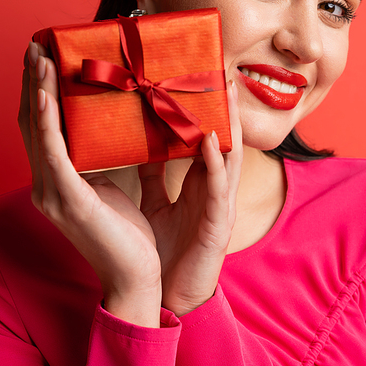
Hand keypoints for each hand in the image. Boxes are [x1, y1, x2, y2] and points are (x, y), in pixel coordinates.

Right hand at [18, 41, 161, 326]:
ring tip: (39, 57)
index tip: (45, 58)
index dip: (39, 92)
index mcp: (57, 181)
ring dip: (37, 91)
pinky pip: (54, 154)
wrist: (136, 278)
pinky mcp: (69, 201)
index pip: (41, 129)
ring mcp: (52, 194)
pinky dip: (48, 122)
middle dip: (33, 82)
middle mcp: (46, 185)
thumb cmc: (127, 236)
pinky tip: (48, 96)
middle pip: (31, 123)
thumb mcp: (112, 188)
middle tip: (36, 45)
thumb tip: (111, 129)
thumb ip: (102, 161)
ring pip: (37, 132)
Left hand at [139, 81, 241, 316]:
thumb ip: (152, 175)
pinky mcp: (217, 226)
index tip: (193, 74)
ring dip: (228, 123)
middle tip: (217, 68)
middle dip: (223, 105)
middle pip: (223, 139)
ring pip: (229, 157)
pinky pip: (218, 188)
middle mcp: (214, 190)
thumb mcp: (156, 203)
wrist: (167, 297)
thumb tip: (136, 145)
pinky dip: (216, 162)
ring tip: (224, 90)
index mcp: (198, 184)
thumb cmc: (165, 251)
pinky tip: (210, 138)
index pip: (203, 137)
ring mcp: (219, 206)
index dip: (202, 107)